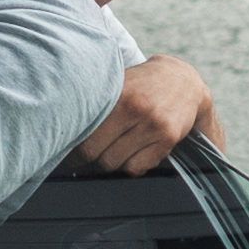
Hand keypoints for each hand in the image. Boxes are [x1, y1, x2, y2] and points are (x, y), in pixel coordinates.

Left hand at [77, 57, 221, 175]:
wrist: (183, 81)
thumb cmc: (141, 84)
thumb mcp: (118, 85)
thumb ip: (96, 106)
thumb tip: (65, 132)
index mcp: (120, 96)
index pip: (86, 138)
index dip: (74, 151)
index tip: (70, 153)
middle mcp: (138, 110)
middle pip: (99, 154)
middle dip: (91, 158)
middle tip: (88, 154)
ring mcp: (155, 126)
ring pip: (118, 164)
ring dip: (112, 160)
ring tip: (114, 148)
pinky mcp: (168, 139)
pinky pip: (138, 167)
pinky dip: (132, 164)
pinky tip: (134, 151)